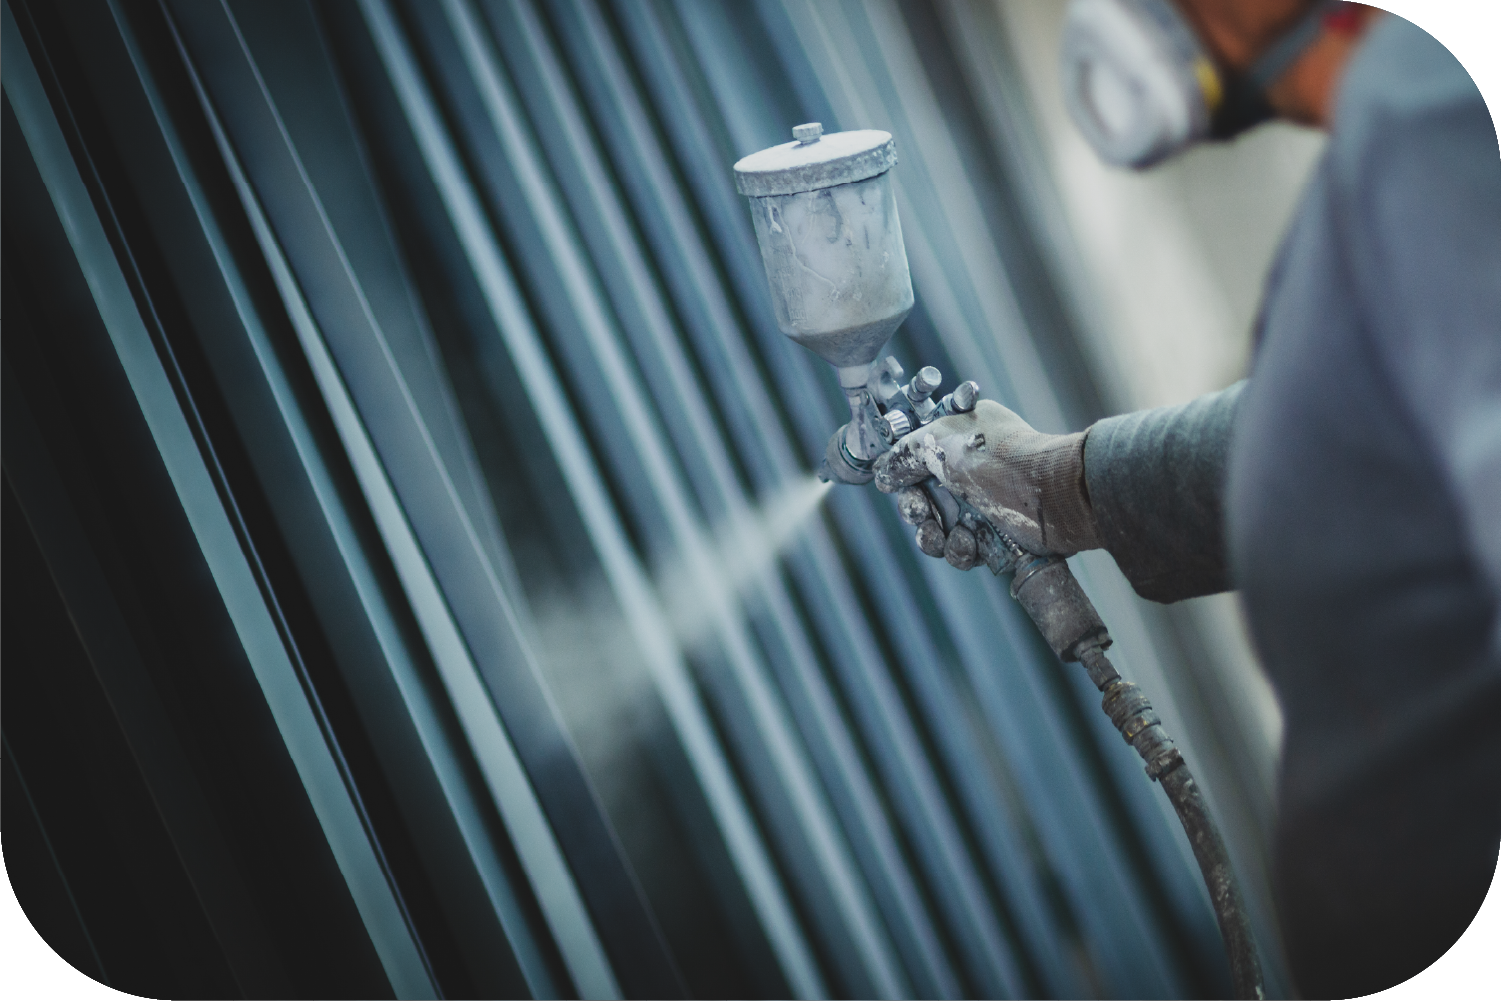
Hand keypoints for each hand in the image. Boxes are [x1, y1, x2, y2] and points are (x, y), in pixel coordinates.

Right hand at [873, 400, 1099, 559]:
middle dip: (916, 513)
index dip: (904, 479)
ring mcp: (983, 507)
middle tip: (921, 514)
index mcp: (958, 443)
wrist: (1048, 495)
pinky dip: (962, 551)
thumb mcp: (939, 441)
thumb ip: (904, 455)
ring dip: (935, 538)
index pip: (918, 464)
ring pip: (939, 533)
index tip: (895, 486)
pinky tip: (971, 543)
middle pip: (924, 502)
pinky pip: (962, 552)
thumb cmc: (997, 458)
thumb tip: (883, 472)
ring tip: (945, 536)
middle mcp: (970, 475)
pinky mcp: (995, 538)